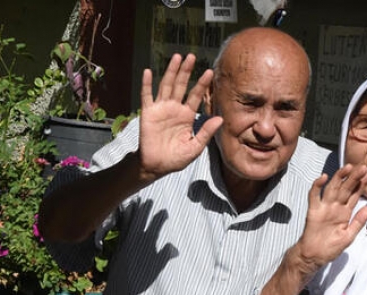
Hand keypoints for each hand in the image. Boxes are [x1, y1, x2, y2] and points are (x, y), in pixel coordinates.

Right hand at [137, 54, 222, 180]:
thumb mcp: (195, 147)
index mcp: (187, 115)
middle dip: (186, 71)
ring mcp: (161, 109)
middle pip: (181, 85)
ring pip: (166, 86)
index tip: (209, 71)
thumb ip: (205, 132)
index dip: (202, 84)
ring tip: (177, 57)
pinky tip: (148, 71)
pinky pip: (146, 96)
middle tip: (192, 56)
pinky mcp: (148, 113)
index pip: (196, 96)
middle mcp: (175, 108)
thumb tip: (220, 118)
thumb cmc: (176, 158)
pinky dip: (146, 84)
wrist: (156, 166)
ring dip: (171, 71)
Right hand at [291, 164, 366, 273]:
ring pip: (332, 188)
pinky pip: (314, 196)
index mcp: (345, 212)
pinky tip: (323, 177)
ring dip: (339, 177)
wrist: (314, 257)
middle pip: (345, 188)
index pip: (355, 195)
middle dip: (354, 177)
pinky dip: (317, 186)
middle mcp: (335, 207)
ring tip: (348, 168)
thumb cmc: (331, 248)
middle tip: (363, 167)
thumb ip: (358, 222)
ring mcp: (324, 208)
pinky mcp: (313, 211)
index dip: (362, 184)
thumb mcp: (349, 236)